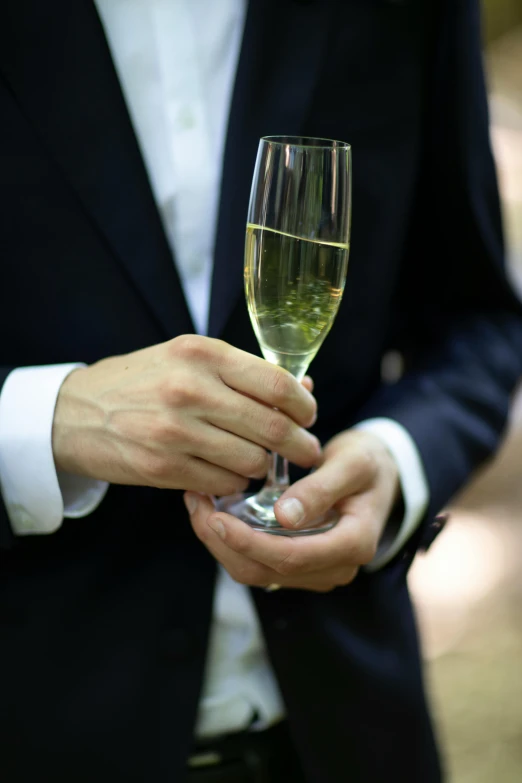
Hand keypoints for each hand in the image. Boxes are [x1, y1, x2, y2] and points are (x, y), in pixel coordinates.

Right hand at [52, 335, 319, 495]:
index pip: (276, 383)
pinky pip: (224, 483)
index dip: (303, 405)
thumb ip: (241, 372)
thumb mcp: (187, 359)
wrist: (75, 412)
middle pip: (272, 427)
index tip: (309, 416)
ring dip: (263, 465)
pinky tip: (228, 472)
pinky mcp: (162, 467)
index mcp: (201, 354)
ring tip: (258, 461)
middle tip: (309, 451)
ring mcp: (175, 431)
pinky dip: (235, 482)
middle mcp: (190, 389)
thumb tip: (303, 388)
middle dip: (301, 445)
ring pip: (252, 460)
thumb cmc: (141, 382)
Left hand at [185, 430, 399, 590]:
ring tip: (197, 504)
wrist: (378, 474)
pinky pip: (257, 562)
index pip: (291, 557)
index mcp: (353, 545)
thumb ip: (321, 489)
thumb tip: (285, 515)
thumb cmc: (367, 463)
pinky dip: (231, 541)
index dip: (249, 542)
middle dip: (223, 543)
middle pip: (265, 571)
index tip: (215, 517)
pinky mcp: (298, 563)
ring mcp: (315, 569)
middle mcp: (333, 567)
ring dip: (221, 544)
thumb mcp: (352, 464)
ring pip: (256, 572)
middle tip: (195, 504)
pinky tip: (213, 510)